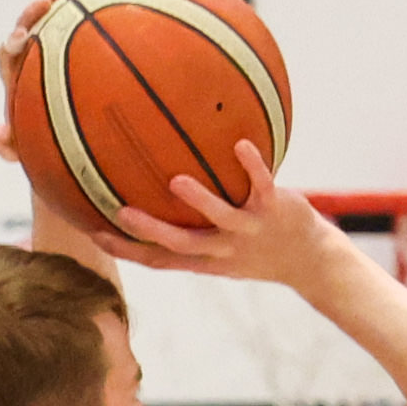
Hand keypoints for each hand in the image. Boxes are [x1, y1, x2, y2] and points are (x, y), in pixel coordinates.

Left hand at [0, 0, 72, 165]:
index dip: (12, 43)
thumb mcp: (31, 152)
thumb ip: (11, 149)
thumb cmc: (49, 148)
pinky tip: (105, 0)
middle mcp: (32, 61)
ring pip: (50, 21)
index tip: (22, 38)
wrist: (67, 143)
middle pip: (26, 29)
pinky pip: (77, 25)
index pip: (8, 54)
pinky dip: (85, 10)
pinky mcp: (73, 46)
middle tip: (44, 4)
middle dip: (31, 15)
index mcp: (18, 78)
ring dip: (56, 1)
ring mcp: (53, 51)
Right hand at [97, 145, 346, 288]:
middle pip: (181, 246)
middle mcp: (224, 249)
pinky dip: (252, 166)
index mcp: (205, 259)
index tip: (95, 233)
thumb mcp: (223, 248)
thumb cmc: (259, 248)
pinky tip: (241, 144)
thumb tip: (156, 188)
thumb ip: (190, 226)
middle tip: (121, 211)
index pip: (158, 260)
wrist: (311, 261)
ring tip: (177, 181)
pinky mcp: (276, 211)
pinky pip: (263, 186)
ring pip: (221, 220)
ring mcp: (250, 231)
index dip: (127, 251)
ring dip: (200, 202)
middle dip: (151, 231)